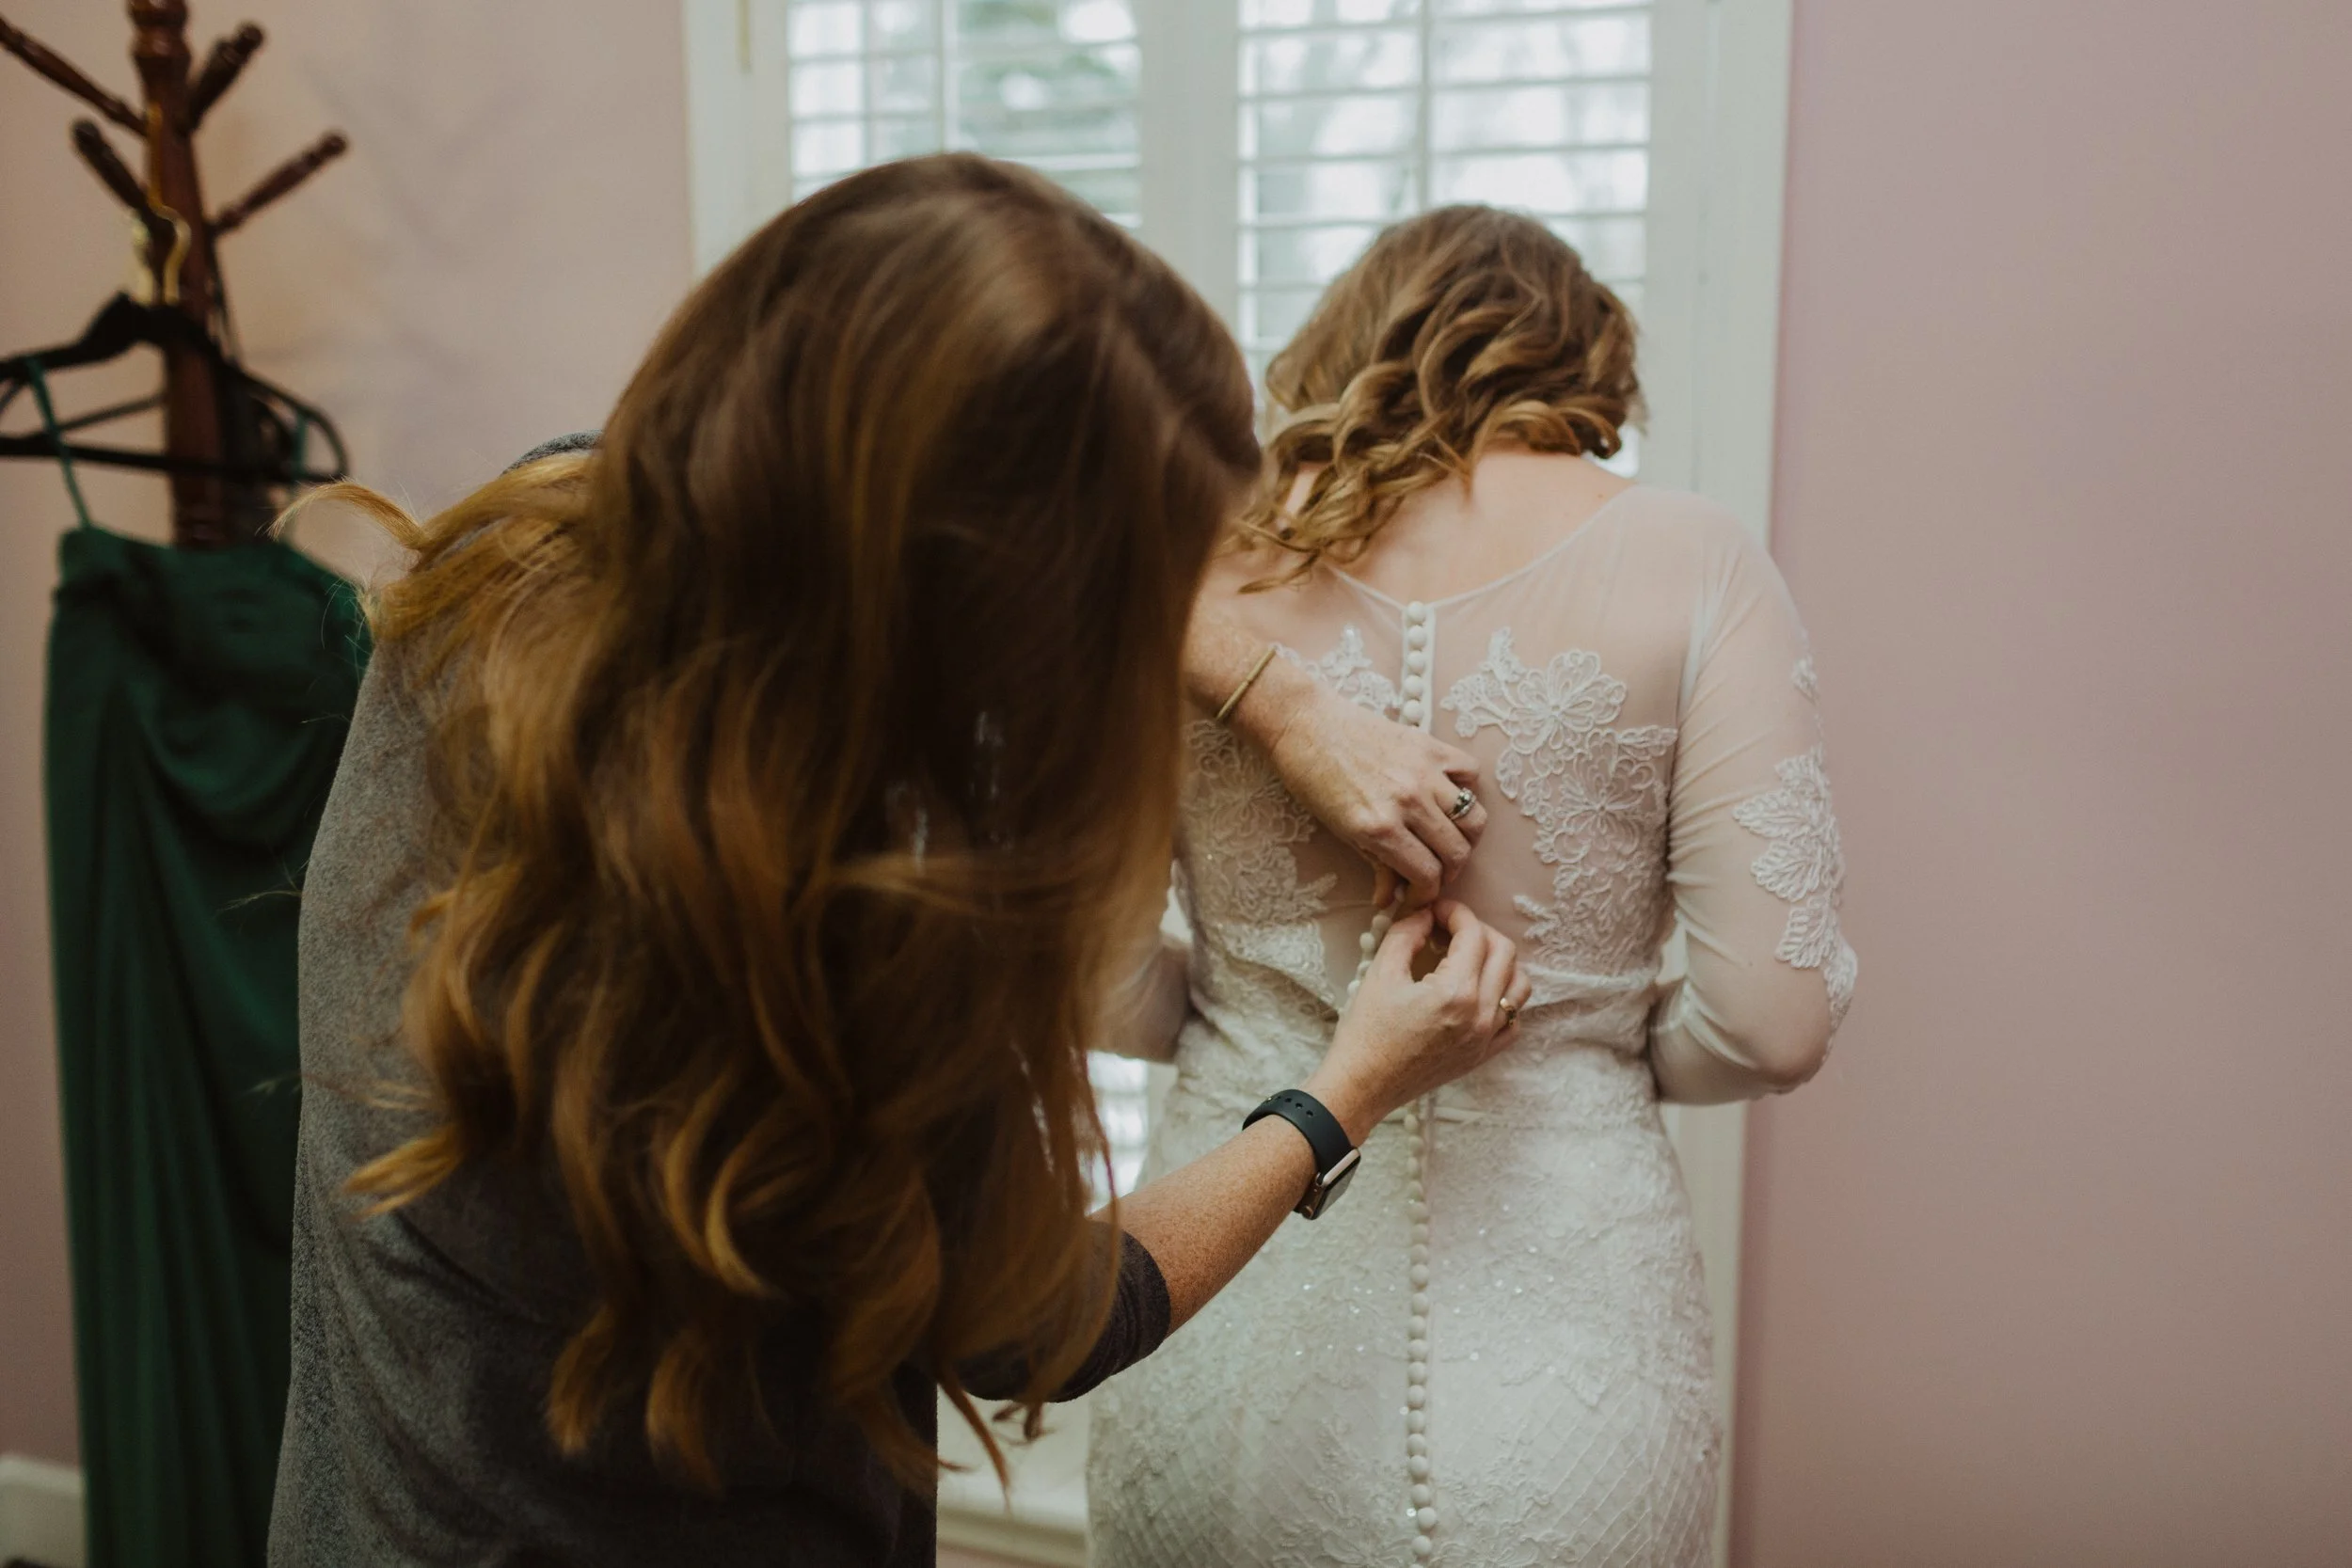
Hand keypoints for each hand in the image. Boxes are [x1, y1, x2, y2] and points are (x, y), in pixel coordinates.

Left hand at [1247, 670, 1489, 905]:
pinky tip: (1447, 797)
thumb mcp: (1340, 831)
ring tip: (1449, 840)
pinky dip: (1467, 789)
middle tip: (1436, 872)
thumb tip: (1390, 898)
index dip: (1428, 894)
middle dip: (1449, 872)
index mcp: (1379, 828)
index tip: (1421, 894)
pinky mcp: (1430, 746)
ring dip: (1465, 838)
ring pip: (1473, 818)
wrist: (1305, 724)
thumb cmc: (1313, 779)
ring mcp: (1424, 772)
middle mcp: (1408, 801)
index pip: (1427, 874)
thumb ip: (1375, 863)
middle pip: (1456, 852)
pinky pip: (1470, 773)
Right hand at [1303, 902, 1531, 1142]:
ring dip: (1497, 962)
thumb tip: (1425, 914)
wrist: (1362, 1086)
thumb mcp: (1380, 974)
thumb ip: (1406, 934)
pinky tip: (1475, 992)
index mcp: (1455, 993)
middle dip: (1477, 931)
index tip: (1435, 911)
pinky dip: (1503, 997)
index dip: (1455, 913)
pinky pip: (1513, 1019)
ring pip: (1518, 985)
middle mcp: (1480, 1015)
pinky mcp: (1483, 1055)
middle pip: (1504, 952)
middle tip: (1447, 931)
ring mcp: (1486, 1038)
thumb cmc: (1365, 1033)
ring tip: (1466, 958)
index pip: (1473, 934)